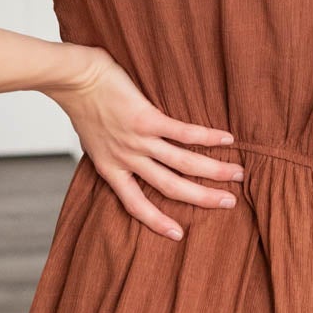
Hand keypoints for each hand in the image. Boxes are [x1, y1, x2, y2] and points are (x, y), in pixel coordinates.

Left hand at [49, 48, 243, 240]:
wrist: (74, 77)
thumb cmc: (82, 102)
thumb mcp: (92, 140)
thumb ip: (113, 153)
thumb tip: (132, 156)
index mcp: (110, 168)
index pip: (135, 204)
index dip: (156, 221)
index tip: (177, 235)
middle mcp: (126, 159)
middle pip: (170, 187)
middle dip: (202, 198)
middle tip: (228, 203)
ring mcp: (138, 140)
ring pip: (183, 164)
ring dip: (214, 171)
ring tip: (238, 175)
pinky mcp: (147, 119)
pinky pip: (184, 133)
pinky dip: (208, 138)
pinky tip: (227, 139)